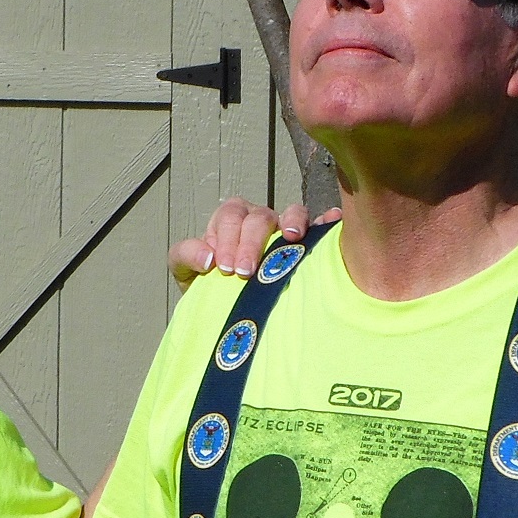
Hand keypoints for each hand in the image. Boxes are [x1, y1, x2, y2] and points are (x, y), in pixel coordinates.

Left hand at [169, 199, 336, 288]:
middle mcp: (258, 219)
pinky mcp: (307, 243)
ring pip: (292, 213)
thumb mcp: (186, 271)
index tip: (224, 268)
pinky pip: (320, 226)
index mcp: (230, 219)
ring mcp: (285, 228)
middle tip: (244, 272)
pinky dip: (326, 222)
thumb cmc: (207, 282)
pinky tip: (331, 220)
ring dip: (292, 223)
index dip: (227, 239)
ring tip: (292, 237)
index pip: (229, 217)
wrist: (226, 305)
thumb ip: (186, 256)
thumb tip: (207, 257)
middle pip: (259, 217)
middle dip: (251, 243)